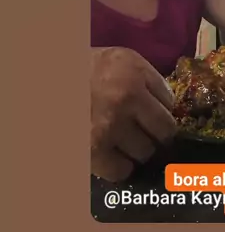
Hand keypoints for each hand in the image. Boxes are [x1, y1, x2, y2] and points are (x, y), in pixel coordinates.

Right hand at [91, 46, 175, 181]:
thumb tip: (168, 108)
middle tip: (141, 131)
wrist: (48, 83)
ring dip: (136, 150)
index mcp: (134, 71)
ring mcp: (110, 125)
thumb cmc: (84, 71)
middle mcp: (127, 97)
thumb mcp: (119, 60)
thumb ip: (145, 79)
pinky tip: (109, 155)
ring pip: (145, 152)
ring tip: (120, 141)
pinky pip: (121, 170)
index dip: (159, 109)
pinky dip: (118, 167)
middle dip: (155, 133)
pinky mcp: (93, 149)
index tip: (149, 113)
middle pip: (165, 130)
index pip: (170, 101)